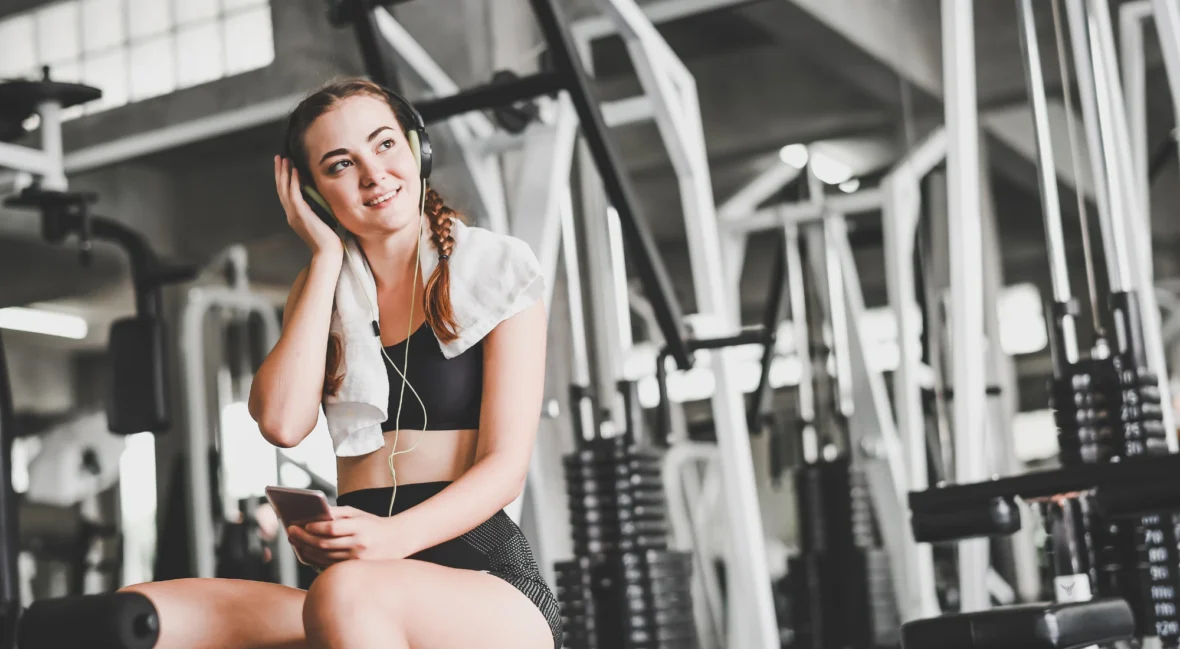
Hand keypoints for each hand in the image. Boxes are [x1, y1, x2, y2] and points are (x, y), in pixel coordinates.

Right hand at [274, 155, 341, 256]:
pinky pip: (294, 194)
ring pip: (284, 189)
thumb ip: (317, 210)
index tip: (285, 166)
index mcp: (295, 216)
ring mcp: (294, 214)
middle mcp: (291, 214)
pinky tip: (295, 170)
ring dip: (284, 173)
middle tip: (278, 157)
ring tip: (284, 159)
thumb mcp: (321, 221)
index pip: (286, 194)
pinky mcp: (300, 214)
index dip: (284, 179)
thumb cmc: (328, 240)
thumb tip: (321, 198)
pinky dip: (293, 181)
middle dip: (279, 172)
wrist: (327, 252)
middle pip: (281, 189)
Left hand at [285, 507, 405, 567]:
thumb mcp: (357, 513)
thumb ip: (336, 513)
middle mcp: (358, 545)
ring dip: (306, 549)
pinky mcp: (354, 568)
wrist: (396, 540)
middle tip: (291, 531)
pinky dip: (315, 558)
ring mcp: (356, 559)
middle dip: (304, 538)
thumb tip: (313, 516)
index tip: (302, 524)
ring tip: (295, 541)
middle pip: (324, 544)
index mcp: (360, 528)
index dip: (315, 527)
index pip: (332, 528)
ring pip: (324, 557)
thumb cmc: (373, 524)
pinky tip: (306, 551)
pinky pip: (329, 565)